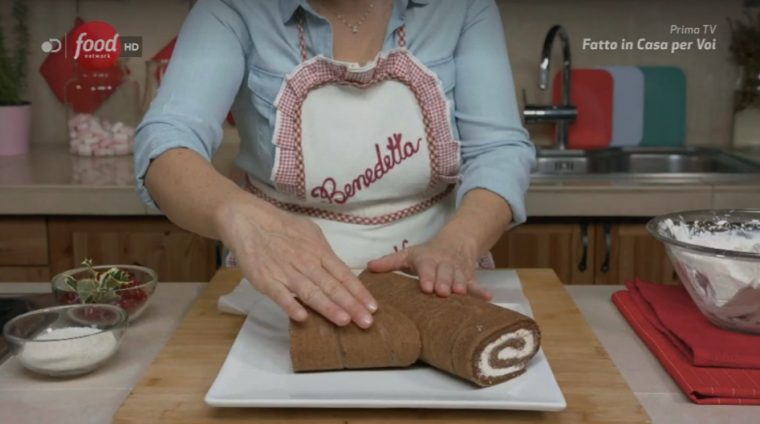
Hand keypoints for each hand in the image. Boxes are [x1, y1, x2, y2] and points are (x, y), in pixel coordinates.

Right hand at [216, 197, 376, 327]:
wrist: (249, 221)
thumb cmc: (282, 227)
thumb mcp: (310, 232)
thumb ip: (324, 251)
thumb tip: (339, 268)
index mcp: (319, 251)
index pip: (344, 274)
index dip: (359, 292)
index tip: (373, 307)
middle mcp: (306, 263)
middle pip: (332, 287)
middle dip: (351, 305)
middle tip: (366, 322)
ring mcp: (286, 273)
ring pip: (310, 292)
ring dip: (328, 307)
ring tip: (344, 321)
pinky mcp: (266, 280)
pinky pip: (280, 295)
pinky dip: (290, 305)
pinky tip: (302, 317)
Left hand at [367, 235, 491, 300]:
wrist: (455, 244)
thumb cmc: (426, 255)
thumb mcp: (407, 255)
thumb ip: (389, 262)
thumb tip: (368, 267)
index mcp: (427, 259)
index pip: (426, 268)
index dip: (427, 276)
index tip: (426, 286)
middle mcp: (443, 265)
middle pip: (444, 274)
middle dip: (444, 282)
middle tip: (442, 292)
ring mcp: (457, 271)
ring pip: (460, 279)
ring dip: (462, 286)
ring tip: (461, 294)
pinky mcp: (469, 278)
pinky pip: (476, 285)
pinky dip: (482, 291)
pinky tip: (488, 298)